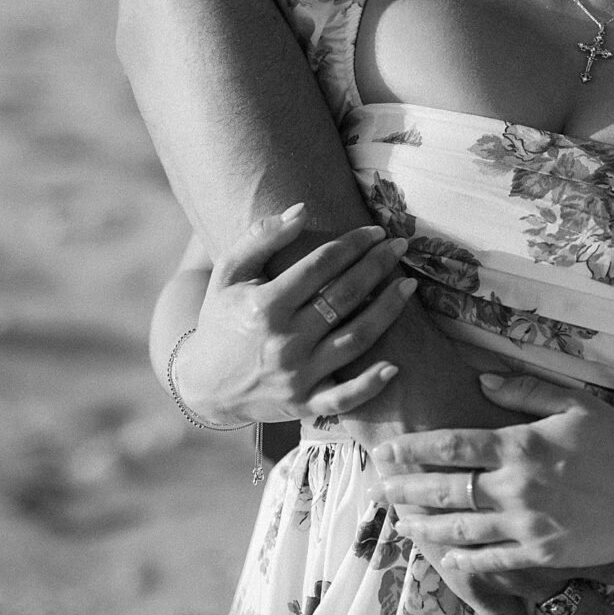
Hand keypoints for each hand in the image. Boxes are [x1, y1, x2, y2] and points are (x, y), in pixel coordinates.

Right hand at [175, 207, 415, 425]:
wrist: (204, 384)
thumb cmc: (220, 320)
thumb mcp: (228, 274)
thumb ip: (260, 237)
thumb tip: (301, 209)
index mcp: (264, 305)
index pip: (320, 266)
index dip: (352, 244)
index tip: (374, 230)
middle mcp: (284, 341)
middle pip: (344, 297)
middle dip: (377, 266)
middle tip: (400, 246)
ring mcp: (297, 376)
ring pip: (355, 340)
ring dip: (388, 311)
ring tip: (409, 285)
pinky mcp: (304, 405)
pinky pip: (345, 398)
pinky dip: (370, 385)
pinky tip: (396, 366)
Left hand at [369, 369, 613, 572]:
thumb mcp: (575, 403)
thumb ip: (524, 390)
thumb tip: (480, 377)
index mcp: (521, 444)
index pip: (452, 445)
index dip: (415, 448)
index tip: (388, 449)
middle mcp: (517, 485)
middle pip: (447, 488)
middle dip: (409, 487)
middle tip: (381, 486)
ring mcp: (529, 523)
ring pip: (463, 527)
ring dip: (427, 524)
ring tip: (401, 521)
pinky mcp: (544, 552)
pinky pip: (495, 560)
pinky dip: (466, 559)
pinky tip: (444, 556)